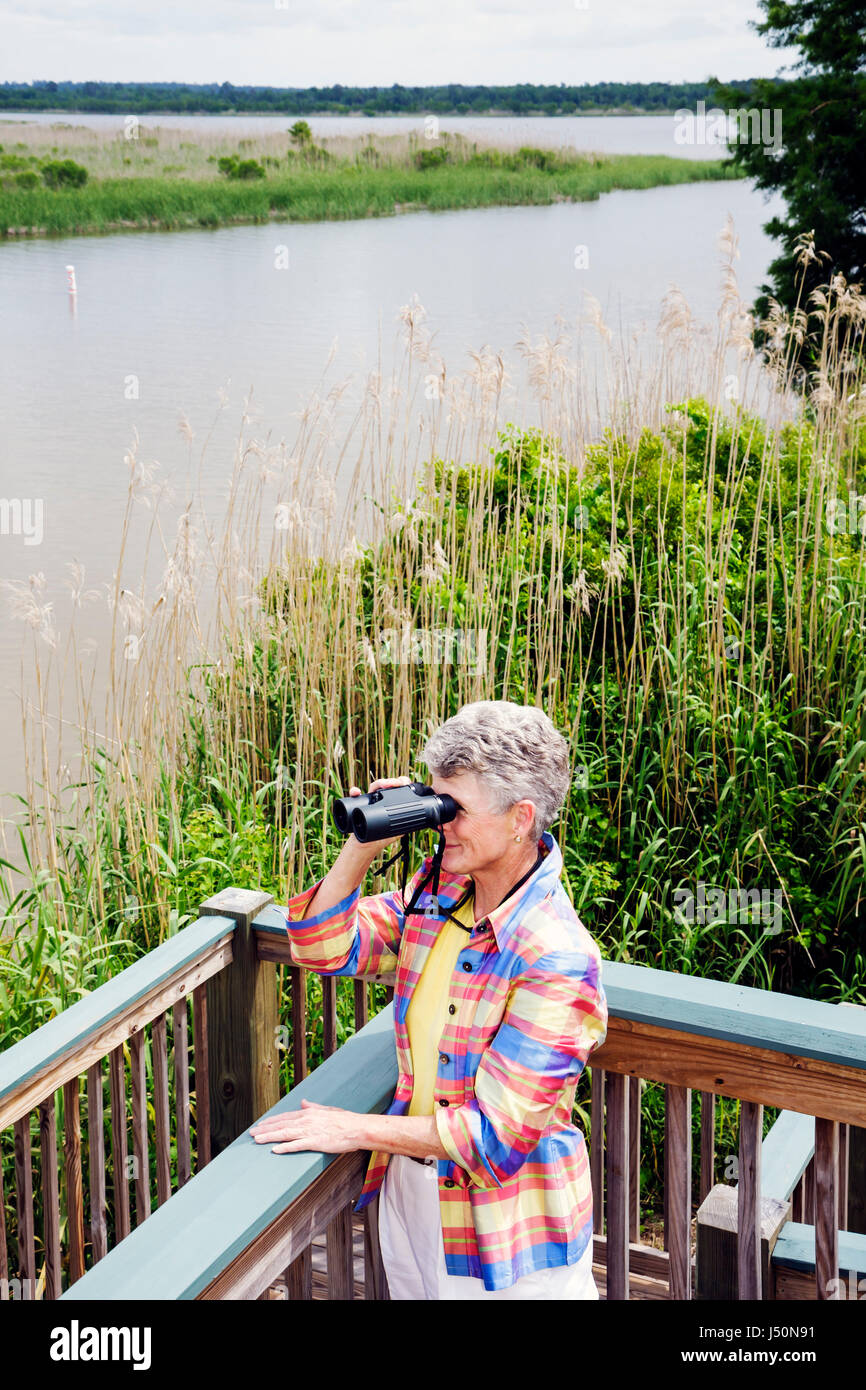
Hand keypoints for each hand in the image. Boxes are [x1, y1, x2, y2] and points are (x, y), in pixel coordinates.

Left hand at [248, 1099, 362, 1154]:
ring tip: (257, 1140)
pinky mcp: (316, 1142)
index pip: (285, 1117)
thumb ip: (313, 1107)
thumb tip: (303, 1102)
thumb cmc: (344, 1120)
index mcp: (308, 1113)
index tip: (260, 1125)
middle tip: (251, 1133)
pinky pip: (297, 1145)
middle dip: (265, 1129)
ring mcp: (310, 1131)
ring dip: (269, 1137)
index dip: (271, 1121)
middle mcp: (306, 1120)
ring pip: (285, 1134)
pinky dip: (285, 1147)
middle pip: (281, 1125)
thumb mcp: (327, 1110)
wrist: (357, 1128)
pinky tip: (275, 1150)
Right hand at [346, 774, 412, 849]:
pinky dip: (355, 792)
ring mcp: (369, 802)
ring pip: (373, 788)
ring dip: (379, 783)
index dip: (401, 782)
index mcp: (389, 804)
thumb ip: (403, 827)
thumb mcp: (395, 833)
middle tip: (398, 783)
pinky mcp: (358, 806)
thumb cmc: (379, 839)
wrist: (364, 847)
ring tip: (384, 785)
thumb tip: (414, 823)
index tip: (406, 782)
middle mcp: (379, 800)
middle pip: (385, 785)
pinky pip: (355, 797)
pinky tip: (356, 791)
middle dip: (391, 781)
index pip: (396, 789)